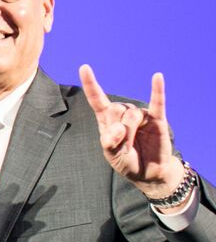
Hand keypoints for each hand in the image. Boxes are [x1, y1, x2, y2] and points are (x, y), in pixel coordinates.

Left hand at [80, 65, 185, 198]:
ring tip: (134, 144)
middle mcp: (123, 114)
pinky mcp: (157, 120)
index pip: (97, 99)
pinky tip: (157, 77)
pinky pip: (157, 102)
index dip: (90, 84)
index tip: (84, 67)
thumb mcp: (112, 156)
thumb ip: (110, 143)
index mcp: (107, 121)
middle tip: (124, 144)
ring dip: (132, 131)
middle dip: (118, 129)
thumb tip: (118, 128)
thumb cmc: (127, 161)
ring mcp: (141, 115)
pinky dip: (157, 90)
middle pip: (116, 108)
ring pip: (132, 113)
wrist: (149, 173)